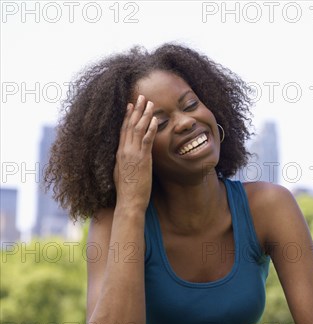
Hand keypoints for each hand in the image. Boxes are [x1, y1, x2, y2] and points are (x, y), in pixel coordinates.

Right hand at [113, 94, 156, 210]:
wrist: (129, 201)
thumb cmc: (127, 191)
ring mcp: (133, 154)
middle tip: (141, 96)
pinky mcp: (142, 160)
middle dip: (136, 110)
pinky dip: (151, 129)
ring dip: (145, 115)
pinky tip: (155, 120)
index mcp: (119, 153)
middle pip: (129, 125)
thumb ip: (125, 162)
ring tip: (150, 103)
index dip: (127, 116)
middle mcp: (124, 151)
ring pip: (138, 129)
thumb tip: (126, 157)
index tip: (130, 105)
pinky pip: (146, 141)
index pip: (123, 130)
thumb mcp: (122, 173)